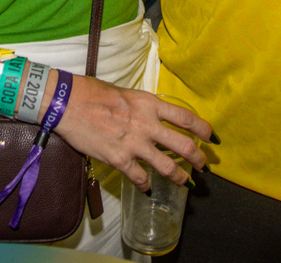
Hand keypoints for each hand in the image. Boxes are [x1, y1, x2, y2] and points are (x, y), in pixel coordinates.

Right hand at [55, 75, 212, 187]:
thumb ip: (143, 107)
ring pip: (168, 167)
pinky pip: (140, 178)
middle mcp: (148, 125)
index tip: (211, 138)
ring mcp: (135, 144)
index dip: (204, 130)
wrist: (68, 103)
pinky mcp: (120, 160)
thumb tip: (152, 116)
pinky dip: (145, 184)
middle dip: (199, 159)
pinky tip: (147, 187)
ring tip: (185, 182)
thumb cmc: (92, 93)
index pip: (187, 118)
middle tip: (203, 166)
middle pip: (185, 146)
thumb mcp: (126, 93)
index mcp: (150, 104)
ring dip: (180, 177)